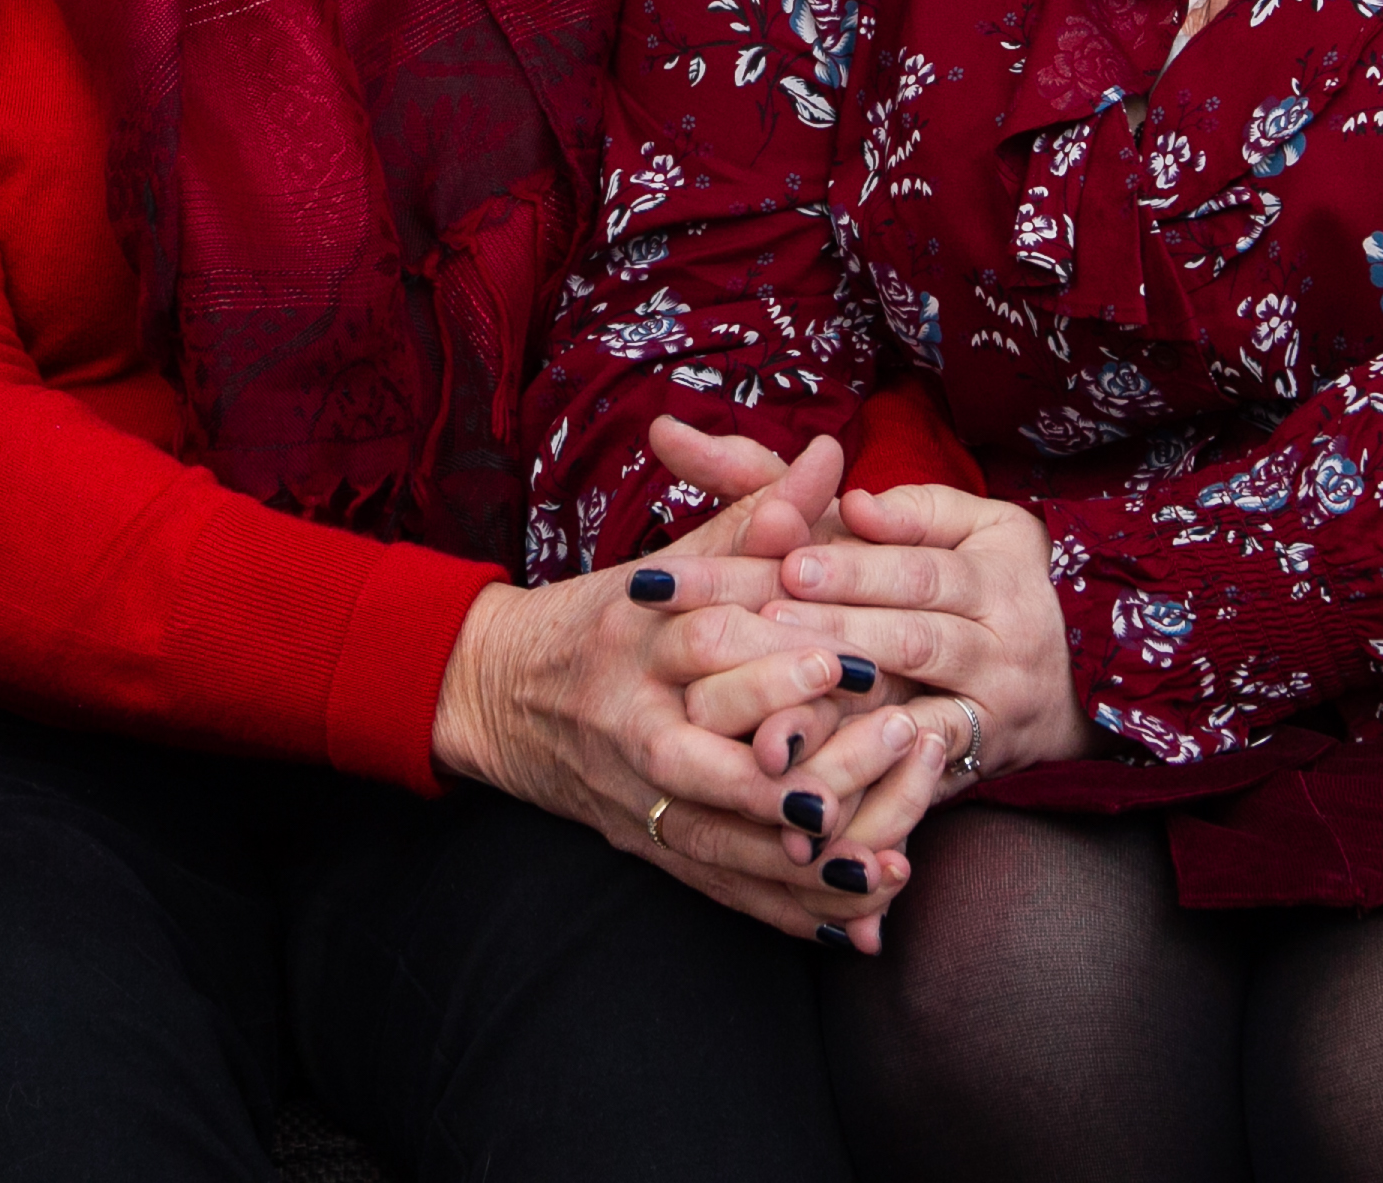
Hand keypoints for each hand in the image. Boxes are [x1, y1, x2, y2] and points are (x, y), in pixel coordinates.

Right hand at [429, 435, 915, 949]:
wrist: (497, 696)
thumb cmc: (604, 617)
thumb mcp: (670, 560)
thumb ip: (754, 514)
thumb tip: (827, 455)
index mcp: (637, 637)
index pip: (705, 647)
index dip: (776, 655)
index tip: (849, 658)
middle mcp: (629, 722)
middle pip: (702, 756)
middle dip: (790, 768)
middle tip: (881, 759)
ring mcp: (634, 794)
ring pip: (716, 841)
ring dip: (802, 864)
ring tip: (885, 865)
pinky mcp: (646, 845)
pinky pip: (718, 888)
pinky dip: (783, 912)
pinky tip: (852, 927)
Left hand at [757, 481, 1090, 816]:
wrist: (1089, 678)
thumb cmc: (1012, 584)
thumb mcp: (989, 528)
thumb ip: (920, 511)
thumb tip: (854, 503)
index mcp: (996, 584)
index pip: (921, 575)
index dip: (857, 570)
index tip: (791, 563)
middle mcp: (999, 654)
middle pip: (912, 642)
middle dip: (835, 631)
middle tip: (762, 621)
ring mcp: (989, 719)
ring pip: (911, 717)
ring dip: (842, 714)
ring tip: (774, 704)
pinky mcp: (972, 770)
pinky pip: (916, 781)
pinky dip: (867, 782)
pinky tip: (811, 776)